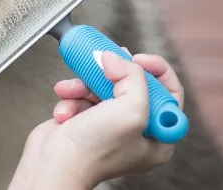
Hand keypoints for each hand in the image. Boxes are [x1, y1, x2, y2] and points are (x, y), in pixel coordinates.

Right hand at [12, 51, 183, 188]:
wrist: (52, 165)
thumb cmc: (92, 152)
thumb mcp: (130, 110)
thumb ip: (133, 77)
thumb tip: (117, 58)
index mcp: (157, 137)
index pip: (169, 93)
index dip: (157, 71)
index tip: (137, 59)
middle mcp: (136, 131)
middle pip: (133, 85)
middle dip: (114, 73)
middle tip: (105, 62)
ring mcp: (110, 126)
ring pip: (103, 86)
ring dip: (84, 85)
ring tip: (73, 91)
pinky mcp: (86, 120)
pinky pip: (83, 95)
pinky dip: (72, 96)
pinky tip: (65, 109)